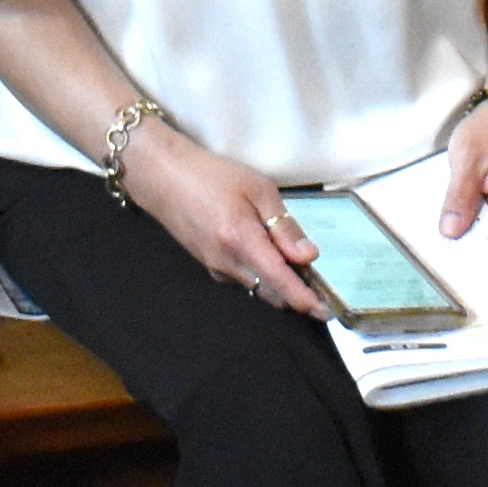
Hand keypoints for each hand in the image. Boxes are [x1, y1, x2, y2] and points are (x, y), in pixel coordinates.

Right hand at [120, 124, 329, 317]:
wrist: (162, 177)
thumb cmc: (209, 175)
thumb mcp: (257, 188)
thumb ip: (283, 225)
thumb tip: (307, 256)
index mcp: (241, 240)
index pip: (280, 281)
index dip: (304, 299)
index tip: (324, 311)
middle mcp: (227, 262)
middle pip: (271, 291)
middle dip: (295, 292)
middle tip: (318, 283)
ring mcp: (216, 267)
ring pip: (257, 286)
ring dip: (278, 281)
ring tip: (291, 259)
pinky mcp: (209, 265)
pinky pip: (242, 277)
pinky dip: (260, 273)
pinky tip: (262, 250)